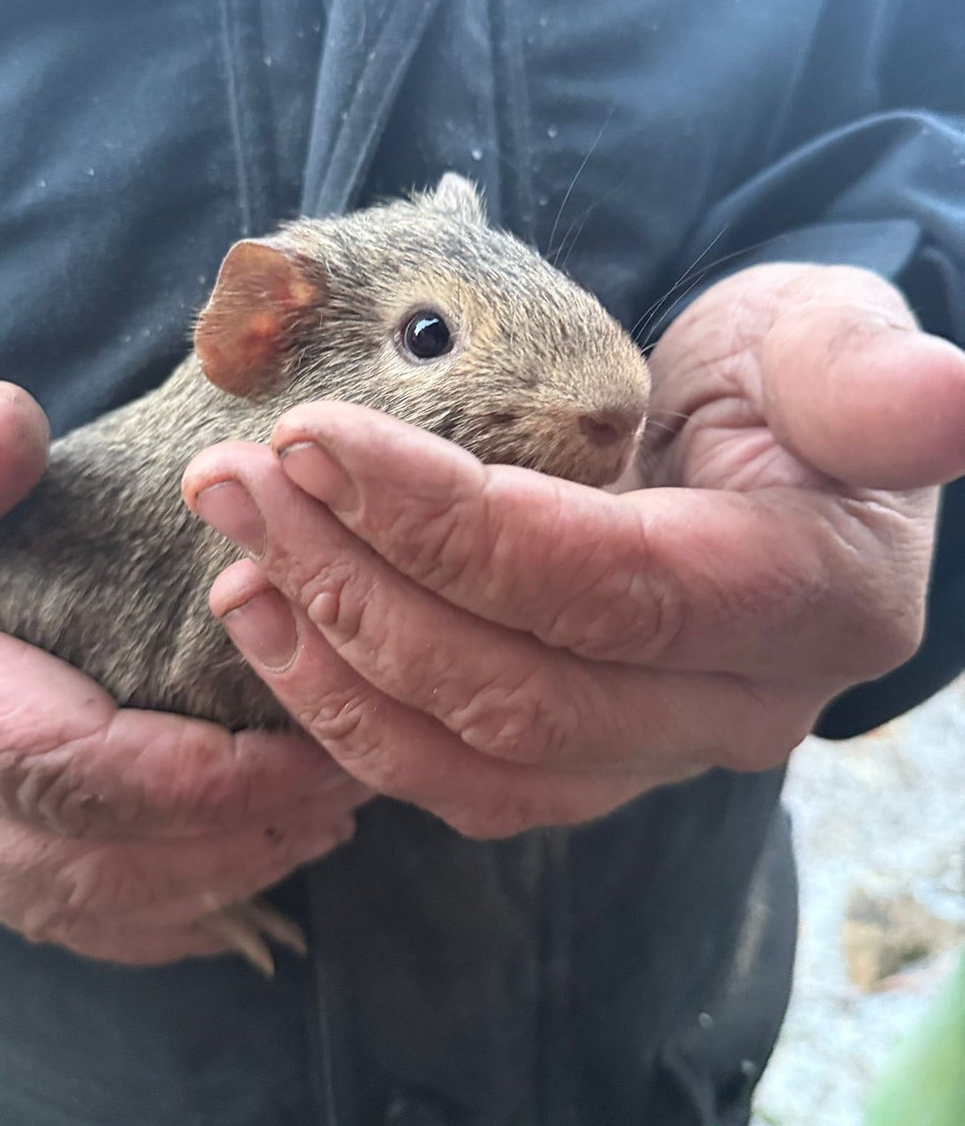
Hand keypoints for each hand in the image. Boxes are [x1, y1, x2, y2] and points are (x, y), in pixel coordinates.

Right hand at [0, 382, 365, 962]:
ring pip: (81, 903)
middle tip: (353, 776)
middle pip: (88, 857)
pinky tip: (241, 870)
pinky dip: (164, 909)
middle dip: (237, 834)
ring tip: (324, 815)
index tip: (315, 744)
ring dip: (217, 876)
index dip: (199, 774)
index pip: (57, 762)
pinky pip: (61, 913)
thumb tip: (2, 442)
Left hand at [184, 264, 964, 837]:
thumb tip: (951, 395)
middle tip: (239, 480)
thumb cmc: (789, 381)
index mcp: (805, 598)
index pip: (607, 587)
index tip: (317, 435)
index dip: (452, 522)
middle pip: (521, 688)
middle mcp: (732, 707)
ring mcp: (652, 755)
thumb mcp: (832, 342)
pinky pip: (458, 783)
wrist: (762, 454)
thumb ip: (867, 380)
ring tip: (233, 554)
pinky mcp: (582, 765)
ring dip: (332, 663)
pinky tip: (271, 630)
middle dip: (359, 585)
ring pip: (476, 760)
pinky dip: (351, 721)